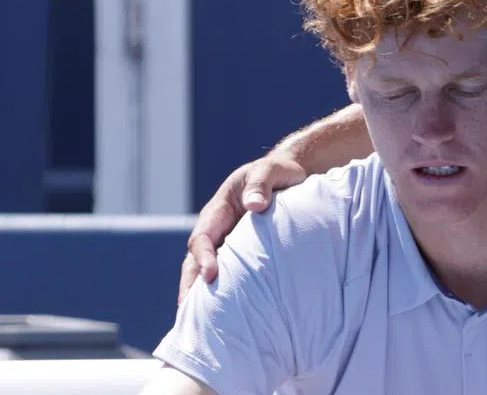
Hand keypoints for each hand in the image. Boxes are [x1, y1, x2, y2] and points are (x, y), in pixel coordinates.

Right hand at [178, 155, 306, 304]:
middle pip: (195, 261)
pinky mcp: (241, 254)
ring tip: (197, 325)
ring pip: (206, 272)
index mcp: (218, 210)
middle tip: (187, 314)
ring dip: (200, 295)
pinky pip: (226, 274)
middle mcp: (217, 229)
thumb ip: (261, 184)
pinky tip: (223, 316)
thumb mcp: (270, 170)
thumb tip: (254, 206)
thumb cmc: (278, 173)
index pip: (203, 237)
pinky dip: (219, 293)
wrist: (290, 175)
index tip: (211, 275)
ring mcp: (226, 243)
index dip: (204, 257)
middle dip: (189, 285)